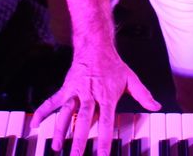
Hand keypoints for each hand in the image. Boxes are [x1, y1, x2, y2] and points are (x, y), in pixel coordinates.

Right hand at [31, 50, 159, 155]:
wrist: (95, 46)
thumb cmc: (113, 65)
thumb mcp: (131, 79)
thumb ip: (143, 95)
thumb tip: (156, 106)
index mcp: (106, 96)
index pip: (105, 121)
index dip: (103, 138)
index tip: (101, 154)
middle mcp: (89, 95)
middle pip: (83, 120)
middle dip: (79, 139)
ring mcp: (75, 92)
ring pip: (66, 113)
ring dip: (61, 130)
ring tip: (57, 147)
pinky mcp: (65, 89)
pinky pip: (52, 102)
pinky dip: (43, 113)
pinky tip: (35, 125)